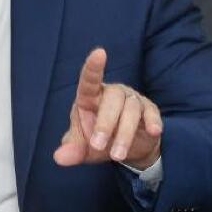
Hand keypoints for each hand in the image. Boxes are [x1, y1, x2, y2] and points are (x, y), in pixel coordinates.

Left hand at [53, 48, 162, 170]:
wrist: (125, 152)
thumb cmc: (98, 142)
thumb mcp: (83, 150)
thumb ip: (72, 151)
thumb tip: (59, 158)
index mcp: (90, 97)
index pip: (89, 80)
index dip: (93, 68)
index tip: (99, 53)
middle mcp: (112, 94)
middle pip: (112, 99)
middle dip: (105, 124)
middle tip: (98, 146)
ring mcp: (131, 100)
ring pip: (131, 109)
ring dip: (123, 133)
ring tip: (117, 156)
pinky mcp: (149, 110)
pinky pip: (151, 113)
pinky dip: (152, 122)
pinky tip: (152, 132)